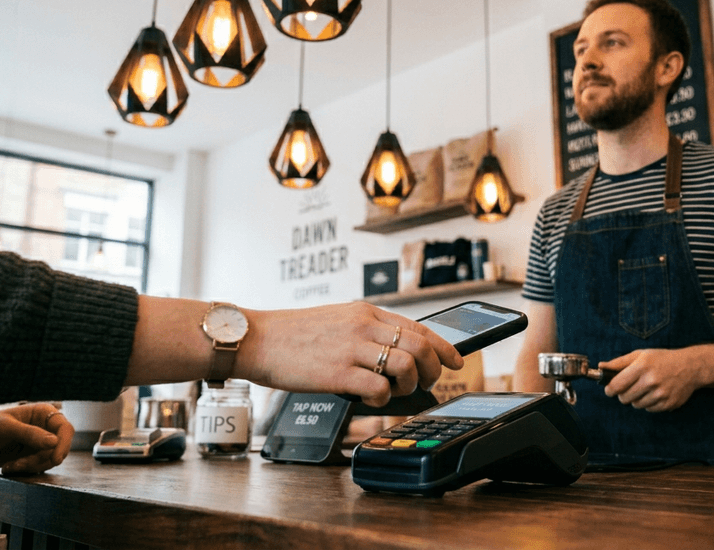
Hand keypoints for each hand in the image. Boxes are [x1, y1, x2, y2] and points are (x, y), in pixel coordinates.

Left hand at [0, 403, 73, 473]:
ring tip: (9, 466)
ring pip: (49, 460)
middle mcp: (45, 427)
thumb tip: (55, 442)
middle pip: (59, 447)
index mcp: (43, 413)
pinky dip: (26, 470)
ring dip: (31, 466)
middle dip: (41, 459)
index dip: (63, 444)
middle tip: (20, 464)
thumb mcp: (6, 428)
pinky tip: (8, 467)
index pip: (65, 428)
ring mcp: (39, 442)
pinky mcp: (32, 455)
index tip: (55, 459)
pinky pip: (38, 467)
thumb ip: (30, 434)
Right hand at [238, 302, 463, 407]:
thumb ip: (365, 332)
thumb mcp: (336, 320)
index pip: (419, 327)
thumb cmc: (293, 335)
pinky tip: (370, 400)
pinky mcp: (338, 373)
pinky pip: (380, 389)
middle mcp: (363, 326)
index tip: (456, 361)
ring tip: (393, 393)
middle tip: (425, 384)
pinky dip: (383, 400)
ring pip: (406, 367)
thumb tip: (396, 353)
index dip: (443, 347)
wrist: (257, 339)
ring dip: (408, 387)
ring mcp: (351, 348)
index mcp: (365, 312)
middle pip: (420, 348)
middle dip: (432, 371)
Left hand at [600, 348, 701, 412]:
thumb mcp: (641, 354)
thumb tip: (601, 367)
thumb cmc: (663, 359)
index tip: (609, 389)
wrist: (691, 367)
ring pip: (636, 405)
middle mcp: (651, 381)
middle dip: (623, 394)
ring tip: (645, 388)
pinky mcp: (668, 404)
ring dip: (636, 399)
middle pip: (624, 398)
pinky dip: (649, 403)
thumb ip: (619, 362)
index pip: (617, 385)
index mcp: (642, 366)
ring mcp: (661, 394)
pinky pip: (649, 409)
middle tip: (629, 387)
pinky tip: (655, 393)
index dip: (610, 389)